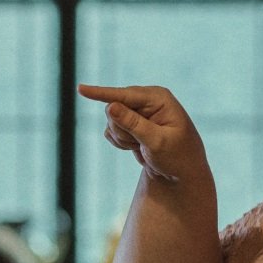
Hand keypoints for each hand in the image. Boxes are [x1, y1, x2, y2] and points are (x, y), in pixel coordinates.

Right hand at [76, 83, 210, 185]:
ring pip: (110, 120)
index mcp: (158, 98)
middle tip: (138, 144)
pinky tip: (137, 147)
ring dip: (122, 138)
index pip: (124, 94)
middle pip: (114, 108)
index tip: (81, 89)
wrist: (182, 173)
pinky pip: (111, 130)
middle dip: (121, 129)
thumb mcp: (157, 142)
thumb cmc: (178, 156)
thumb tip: (110, 106)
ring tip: (142, 146)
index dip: (101, 93)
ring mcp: (138, 110)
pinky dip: (120, 142)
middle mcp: (147, 99)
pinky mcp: (131, 122)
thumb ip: (134, 124)